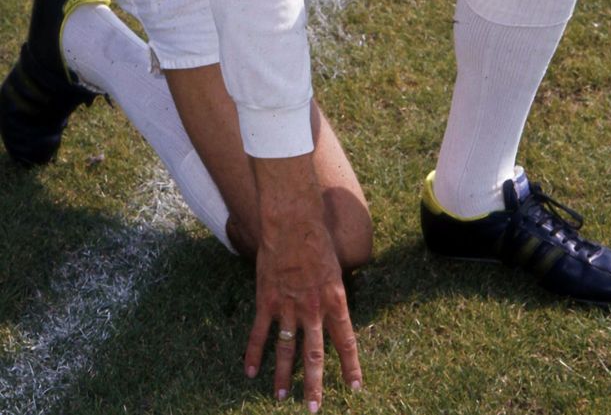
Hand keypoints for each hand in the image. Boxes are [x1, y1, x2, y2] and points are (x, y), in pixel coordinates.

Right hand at [244, 156, 361, 409]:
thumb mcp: (336, 266)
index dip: (350, 366)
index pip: (346, 341)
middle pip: (314, 356)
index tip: (354, 388)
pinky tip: (250, 372)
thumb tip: (336, 305)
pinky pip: (260, 333)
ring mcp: (288, 306)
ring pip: (286, 350)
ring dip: (283, 376)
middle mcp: (313, 309)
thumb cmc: (317, 237)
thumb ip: (334, 291)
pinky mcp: (267, 300)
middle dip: (314, 385)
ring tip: (282, 398)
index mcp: (335, 300)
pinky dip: (254, 353)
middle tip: (313, 409)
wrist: (293, 221)